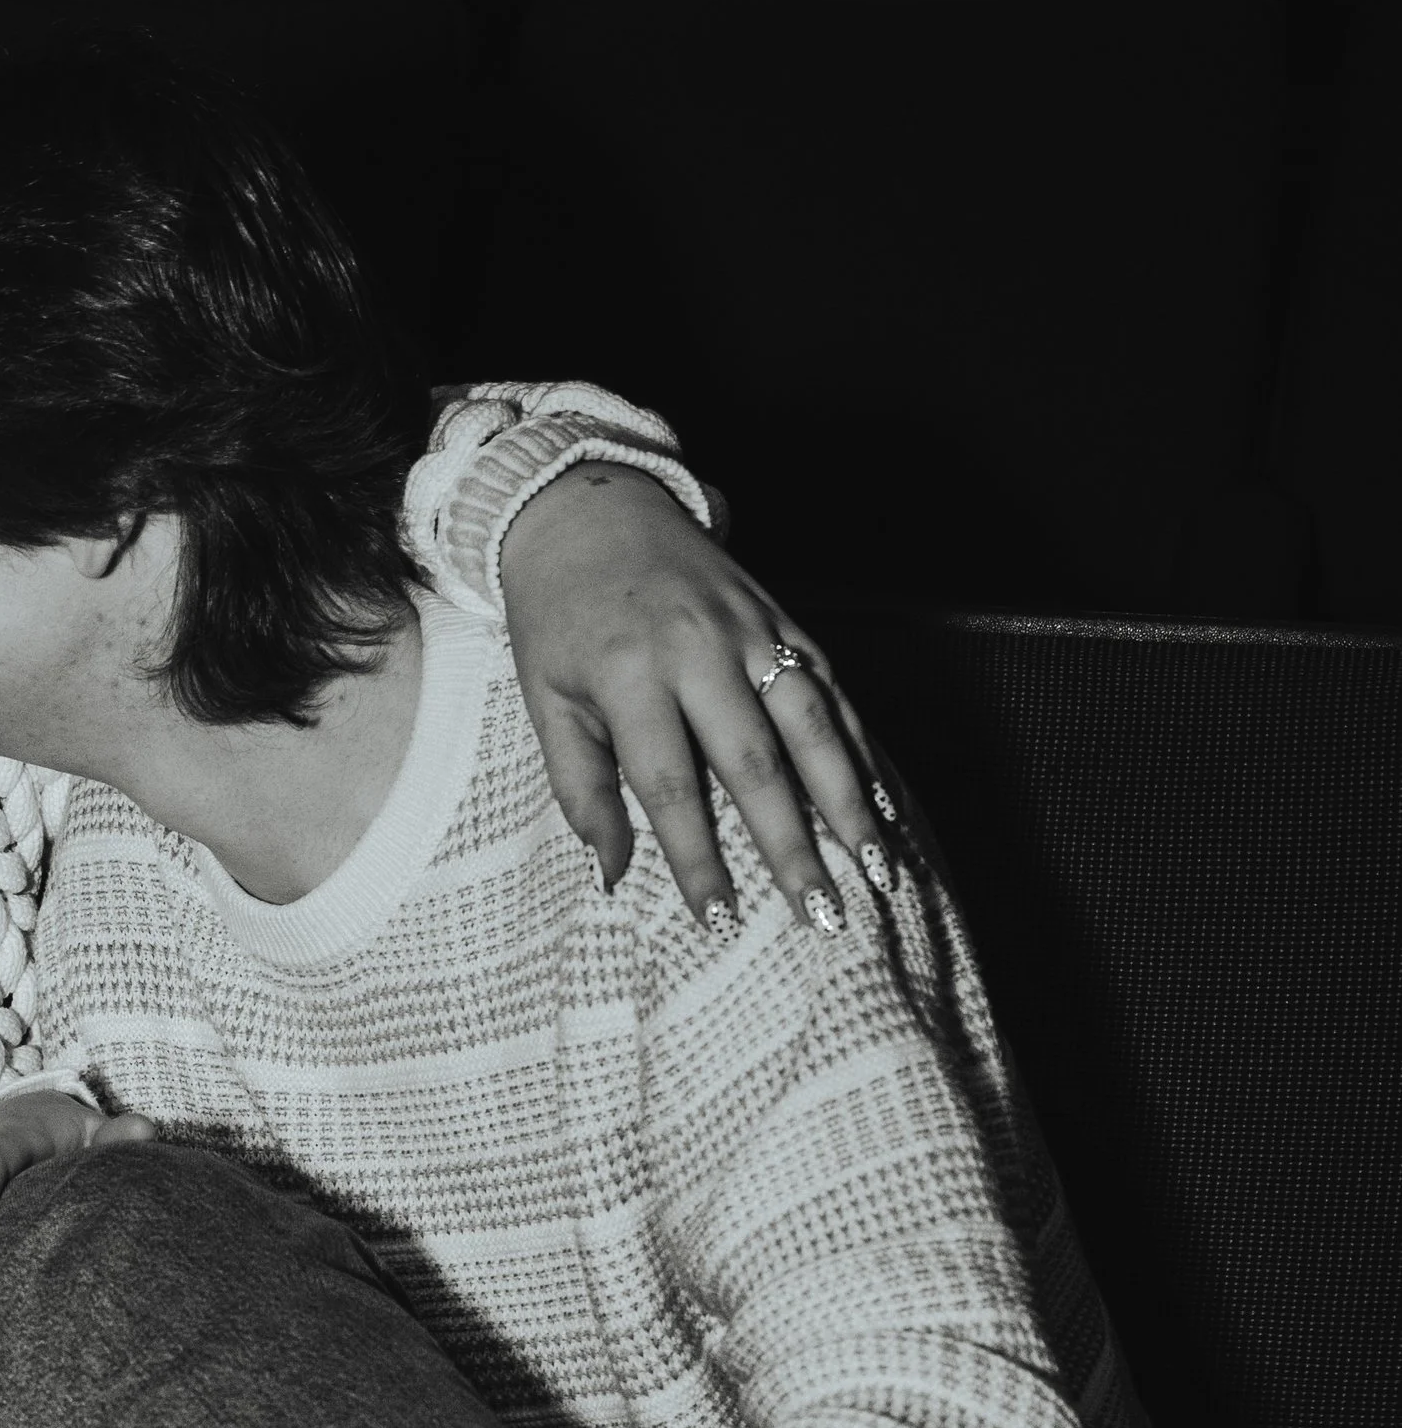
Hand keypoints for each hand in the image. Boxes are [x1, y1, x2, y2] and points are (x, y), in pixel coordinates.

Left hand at [499, 466, 894, 933]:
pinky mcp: (781, 616)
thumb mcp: (545, 702)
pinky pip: (831, 687)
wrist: (589, 507)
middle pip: (757, 762)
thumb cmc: (559, 620)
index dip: (699, 859)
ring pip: (813, 723)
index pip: (670, 786)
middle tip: (823, 914)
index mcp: (629, 674)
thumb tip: (611, 875)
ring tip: (877, 868)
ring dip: (850, 801)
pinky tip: (883, 801)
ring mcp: (750, 628)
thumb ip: (579, 789)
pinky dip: (861, 746)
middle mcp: (698, 649)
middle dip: (794, 845)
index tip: (722, 920)